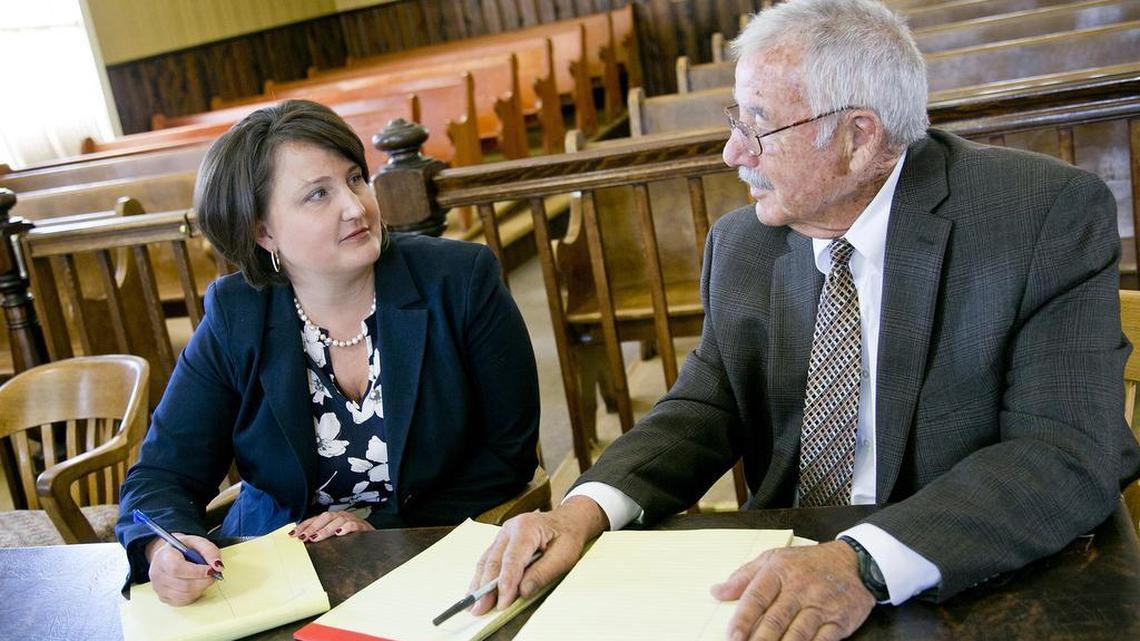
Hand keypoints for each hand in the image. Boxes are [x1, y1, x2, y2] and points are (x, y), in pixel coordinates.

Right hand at [145, 534, 222, 605]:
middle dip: (203, 582)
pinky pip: (182, 601)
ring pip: (183, 595)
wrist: (170, 554)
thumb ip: (210, 551)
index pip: (177, 568)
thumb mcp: (198, 542)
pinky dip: (194, 595)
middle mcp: (157, 573)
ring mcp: (158, 587)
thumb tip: (218, 567)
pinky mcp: (163, 597)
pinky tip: (196, 585)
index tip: (210, 570)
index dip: (196, 572)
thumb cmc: (184, 548)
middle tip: (213, 575)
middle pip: (182, 585)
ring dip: (200, 589)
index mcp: (163, 556)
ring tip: (205, 578)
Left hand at [291, 510, 373, 541]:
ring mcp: (351, 520)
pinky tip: (339, 534)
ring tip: (315, 538)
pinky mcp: (361, 526)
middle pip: (324, 518)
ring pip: (336, 521)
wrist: (374, 540)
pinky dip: (345, 528)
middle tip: (302, 537)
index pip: (315, 519)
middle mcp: (340, 517)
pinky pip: (352, 525)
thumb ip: (322, 537)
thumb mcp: (335, 537)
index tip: (293, 535)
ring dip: (324, 530)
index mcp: (332, 518)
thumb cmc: (351, 538)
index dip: (304, 526)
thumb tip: (304, 542)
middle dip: (312, 527)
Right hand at [469, 496, 608, 613]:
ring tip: (474, 605)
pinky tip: (477, 592)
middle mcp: (509, 529)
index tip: (502, 603)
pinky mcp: (500, 543)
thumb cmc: (568, 536)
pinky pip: (488, 560)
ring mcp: (503, 535)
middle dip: (486, 587)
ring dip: (479, 584)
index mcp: (526, 527)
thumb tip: (522, 592)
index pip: (512, 559)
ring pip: (486, 561)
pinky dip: (482, 577)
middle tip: (480, 609)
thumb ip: (543, 573)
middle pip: (494, 560)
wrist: (568, 520)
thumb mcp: (564, 555)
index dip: (506, 583)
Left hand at [711, 541, 874, 640]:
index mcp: (779, 572)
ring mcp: (820, 605)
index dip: (742, 619)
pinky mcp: (838, 621)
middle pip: (775, 619)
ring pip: (797, 633)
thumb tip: (717, 592)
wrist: (854, 562)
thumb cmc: (809, 562)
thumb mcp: (774, 558)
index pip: (756, 597)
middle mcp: (799, 589)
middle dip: (759, 640)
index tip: (732, 636)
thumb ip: (744, 576)